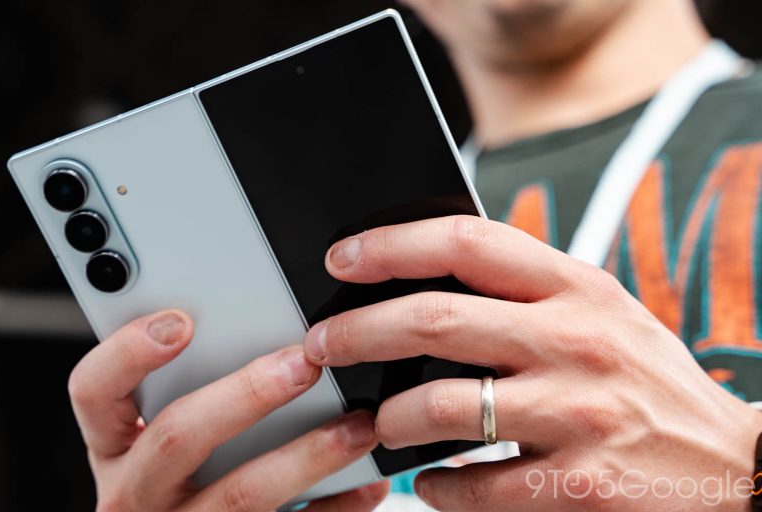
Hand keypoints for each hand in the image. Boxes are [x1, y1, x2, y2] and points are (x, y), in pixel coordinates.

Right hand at [69, 310, 388, 510]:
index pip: (93, 391)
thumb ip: (184, 391)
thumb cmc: (179, 485)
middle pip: (175, 436)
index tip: (180, 322)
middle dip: (244, 395)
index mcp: (113, 448)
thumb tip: (262, 328)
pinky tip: (365, 483)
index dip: (129, 353)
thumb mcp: (157, 443)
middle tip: (301, 365)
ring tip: (356, 425)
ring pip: (241, 494)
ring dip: (306, 454)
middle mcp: (135, 493)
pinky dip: (334, 506)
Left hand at [304, 216, 761, 510]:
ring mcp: (579, 413)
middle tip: (322, 344)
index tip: (343, 255)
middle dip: (358, 331)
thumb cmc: (649, 384)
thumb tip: (426, 274)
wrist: (735, 468)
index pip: (468, 243)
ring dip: (388, 420)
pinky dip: (435, 486)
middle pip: (434, 319)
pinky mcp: (579, 484)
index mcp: (578, 288)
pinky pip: (473, 484)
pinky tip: (433, 480)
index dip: (393, 244)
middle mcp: (576, 340)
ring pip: (439, 406)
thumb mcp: (603, 315)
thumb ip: (528, 291)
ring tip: (378, 425)